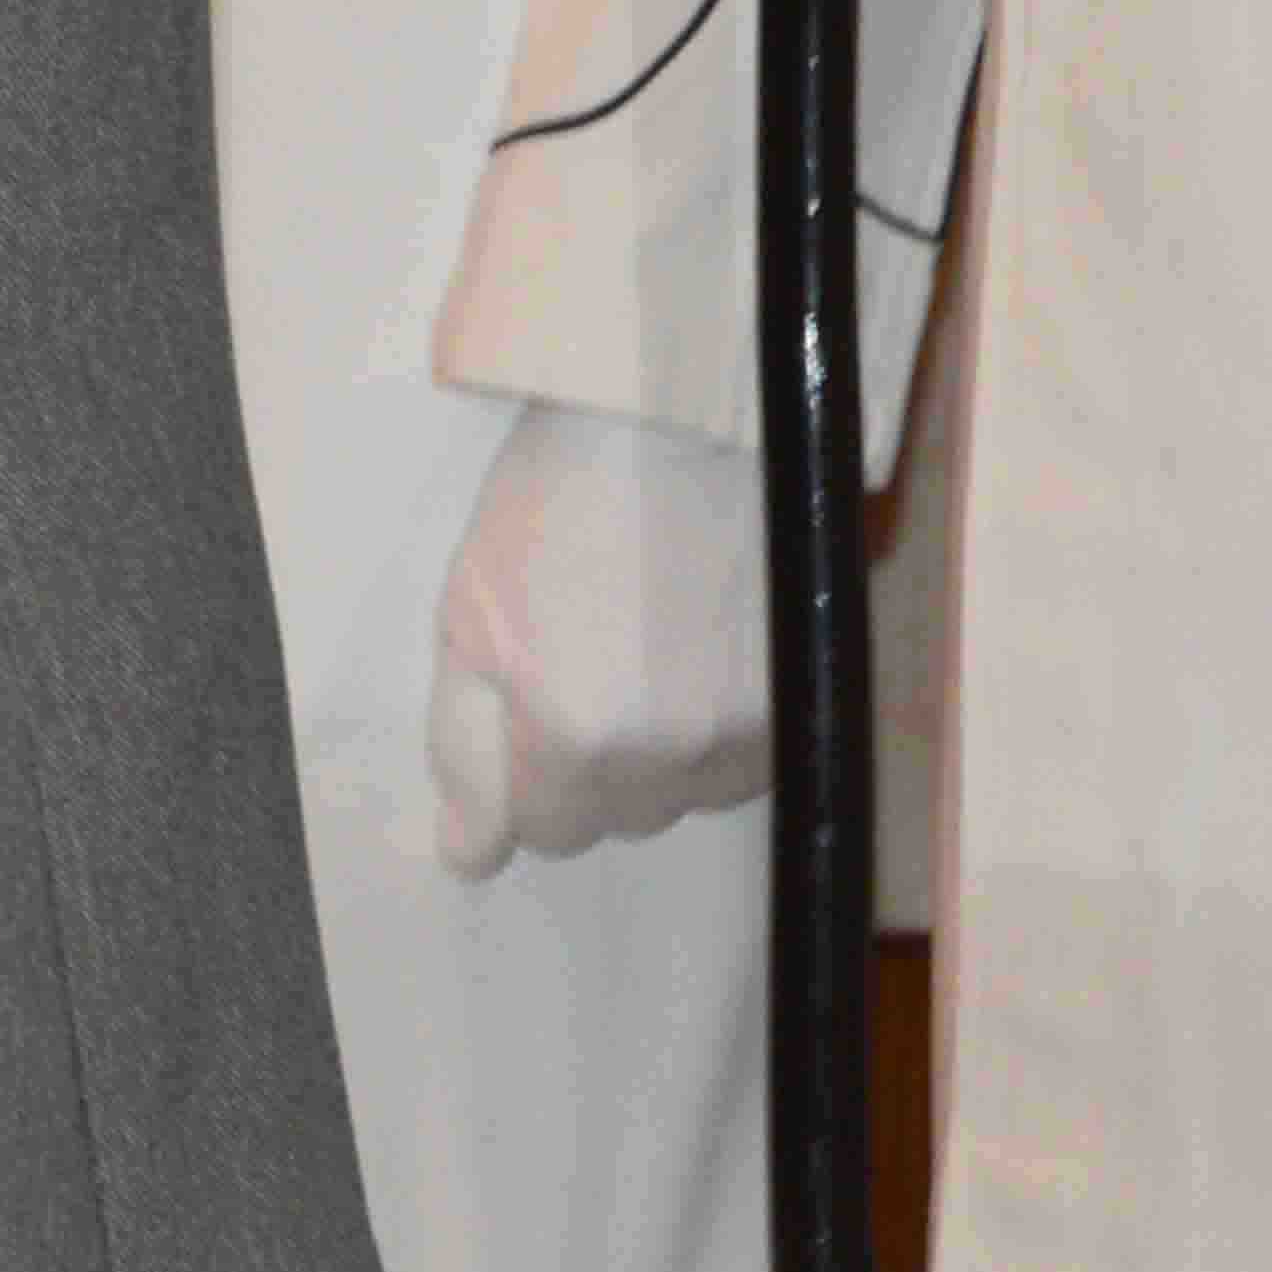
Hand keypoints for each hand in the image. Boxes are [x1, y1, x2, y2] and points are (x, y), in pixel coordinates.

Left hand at [424, 397, 773, 874]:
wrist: (693, 419)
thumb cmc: (564, 497)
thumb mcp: (470, 608)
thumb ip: (463, 744)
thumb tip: (466, 853)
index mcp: (574, 733)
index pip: (540, 831)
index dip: (521, 776)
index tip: (523, 720)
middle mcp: (671, 756)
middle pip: (613, 818)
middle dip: (582, 762)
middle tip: (581, 657)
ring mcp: (750, 736)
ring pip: (681, 796)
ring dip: (654, 749)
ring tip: (646, 642)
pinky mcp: (808, 707)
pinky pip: (744, 764)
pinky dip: (716, 728)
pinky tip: (701, 649)